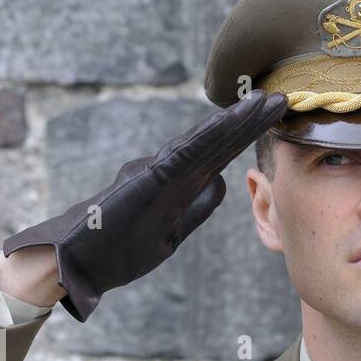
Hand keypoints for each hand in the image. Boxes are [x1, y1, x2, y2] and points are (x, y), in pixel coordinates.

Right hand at [2, 89, 288, 321]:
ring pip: (202, 142)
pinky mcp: (147, 181)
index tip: (275, 119)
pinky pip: (182, 156)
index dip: (246, 137)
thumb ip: (197, 208)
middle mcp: (168, 170)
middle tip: (281, 98)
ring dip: (234, 123)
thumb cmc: (118, 247)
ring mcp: (157, 172)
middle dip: (249, 121)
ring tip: (263, 104)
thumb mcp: (172, 232)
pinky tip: (228, 124)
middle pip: (216, 142)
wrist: (79, 261)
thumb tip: (222, 182)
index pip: (219, 156)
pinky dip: (206, 139)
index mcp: (177, 184)